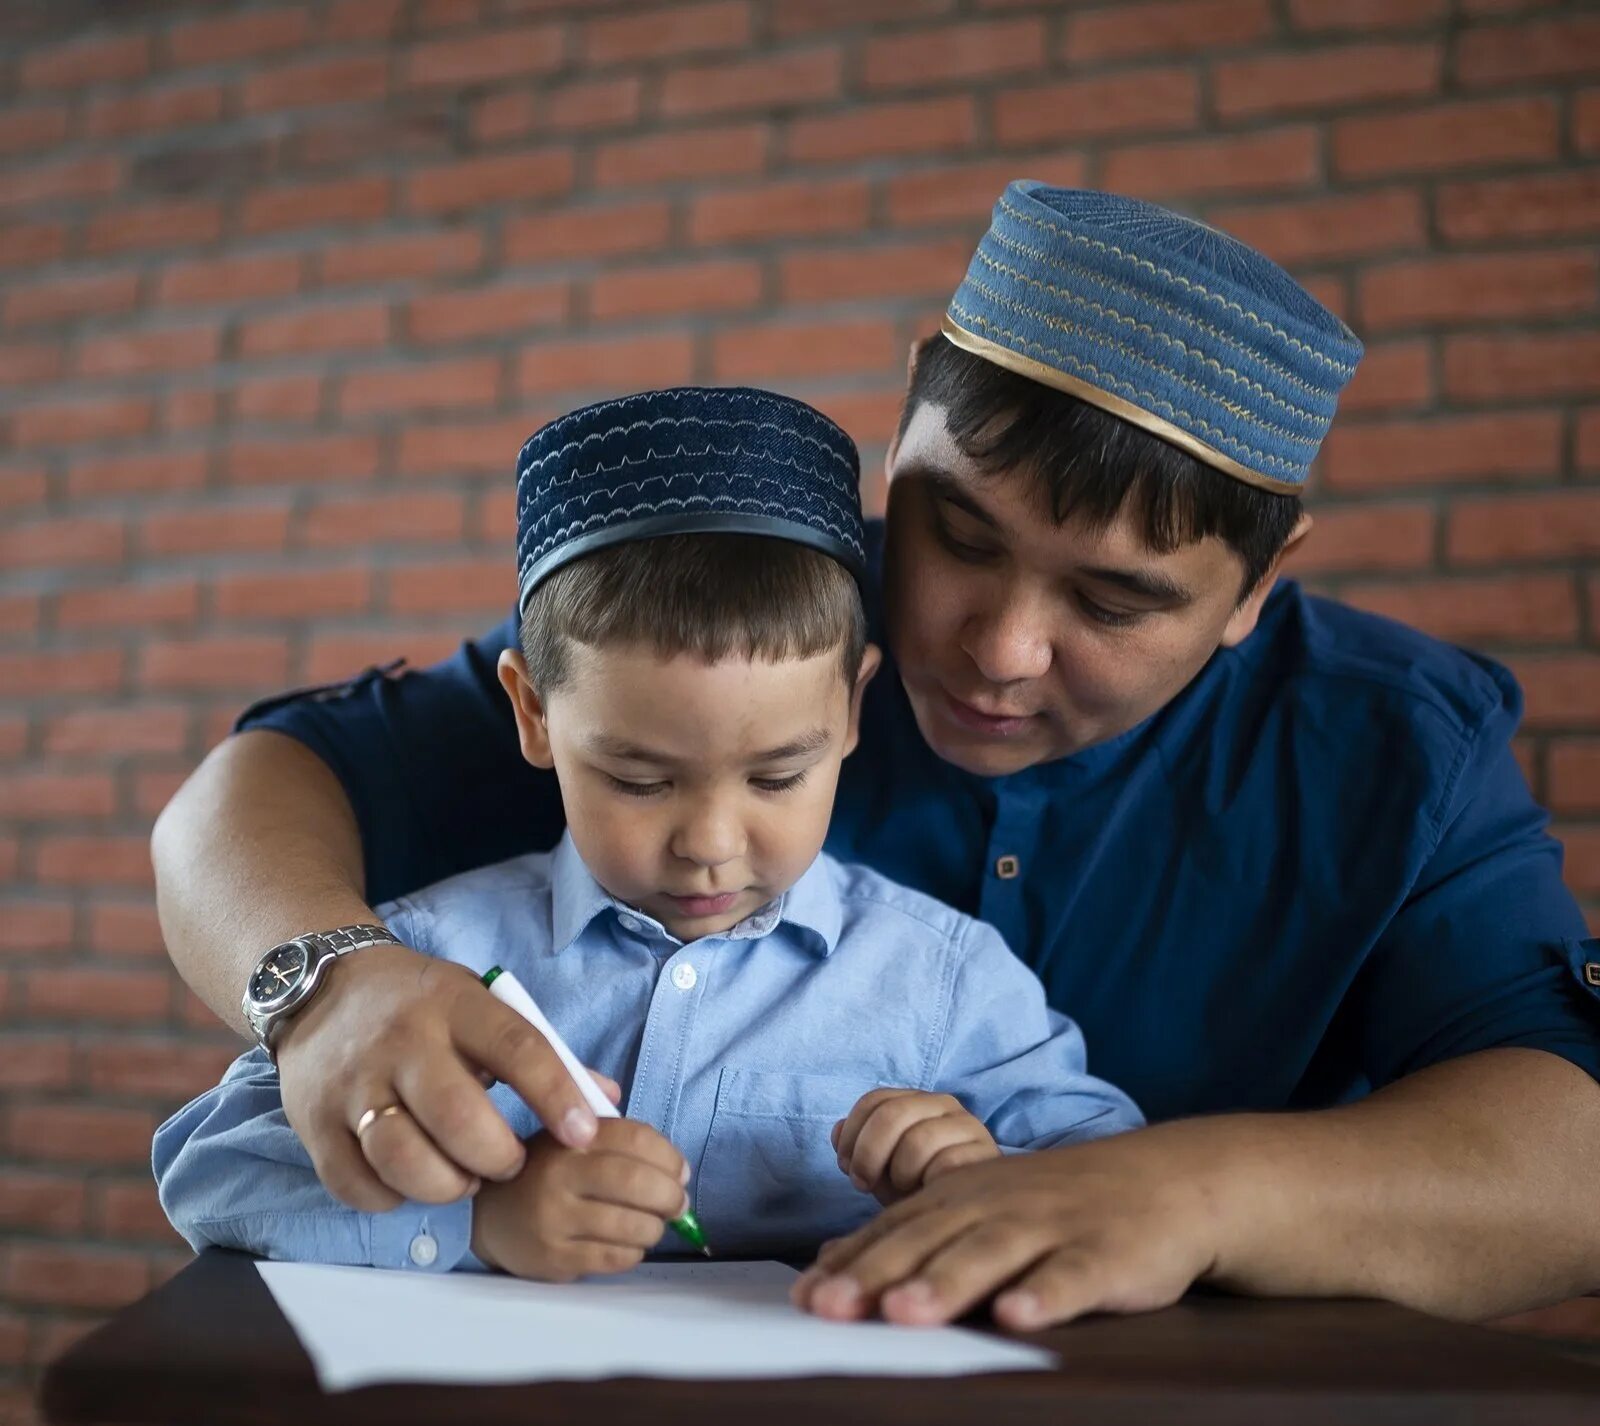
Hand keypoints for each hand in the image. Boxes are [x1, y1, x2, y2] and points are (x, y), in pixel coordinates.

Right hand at [276, 944, 615, 1212]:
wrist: (320, 989)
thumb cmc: (421, 1006)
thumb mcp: (481, 1007)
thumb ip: (540, 1054)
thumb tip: (605, 1101)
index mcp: (456, 1006)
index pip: (518, 1048)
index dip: (556, 1095)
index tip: (585, 1134)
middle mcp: (403, 1042)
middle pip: (459, 1117)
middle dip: (497, 1158)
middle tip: (508, 1165)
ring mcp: (354, 1084)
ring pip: (404, 1159)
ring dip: (446, 1186)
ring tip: (463, 1179)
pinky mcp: (314, 1122)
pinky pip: (357, 1184)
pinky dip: (391, 1198)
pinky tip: (409, 1183)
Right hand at [471, 1119, 690, 1280]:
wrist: (492, 1218)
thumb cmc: (547, 1175)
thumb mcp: (571, 1139)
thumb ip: (618, 1136)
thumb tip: (676, 1166)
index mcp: (571, 1137)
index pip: (635, 1138)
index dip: (669, 1156)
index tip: (680, 1172)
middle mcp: (561, 1174)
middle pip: (635, 1182)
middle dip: (669, 1196)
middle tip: (678, 1204)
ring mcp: (556, 1218)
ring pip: (630, 1225)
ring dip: (655, 1227)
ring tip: (653, 1225)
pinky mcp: (554, 1257)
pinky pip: (614, 1257)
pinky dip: (634, 1252)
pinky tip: (629, 1244)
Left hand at [794, 1122, 1233, 1329]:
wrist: (1164, 1179)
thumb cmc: (1055, 1203)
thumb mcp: (977, 1206)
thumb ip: (909, 1235)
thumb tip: (828, 1265)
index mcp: (962, 1196)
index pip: (896, 1231)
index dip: (851, 1264)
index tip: (803, 1299)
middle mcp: (999, 1205)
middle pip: (931, 1240)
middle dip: (878, 1274)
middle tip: (830, 1308)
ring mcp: (1053, 1226)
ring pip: (992, 1254)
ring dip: (948, 1282)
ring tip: (905, 1313)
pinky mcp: (1106, 1253)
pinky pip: (1072, 1275)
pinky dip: (1044, 1294)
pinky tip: (1016, 1317)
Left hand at [833, 1090, 998, 1204]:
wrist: (966, 1214)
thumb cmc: (918, 1188)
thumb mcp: (881, 1170)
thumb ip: (857, 1148)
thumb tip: (837, 1131)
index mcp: (916, 1101)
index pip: (874, 1100)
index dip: (852, 1134)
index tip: (845, 1166)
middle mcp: (944, 1104)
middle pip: (892, 1114)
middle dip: (868, 1153)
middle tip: (863, 1183)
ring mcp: (968, 1126)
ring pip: (917, 1140)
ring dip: (900, 1174)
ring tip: (904, 1189)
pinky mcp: (986, 1154)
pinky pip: (946, 1164)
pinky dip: (928, 1182)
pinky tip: (929, 1193)